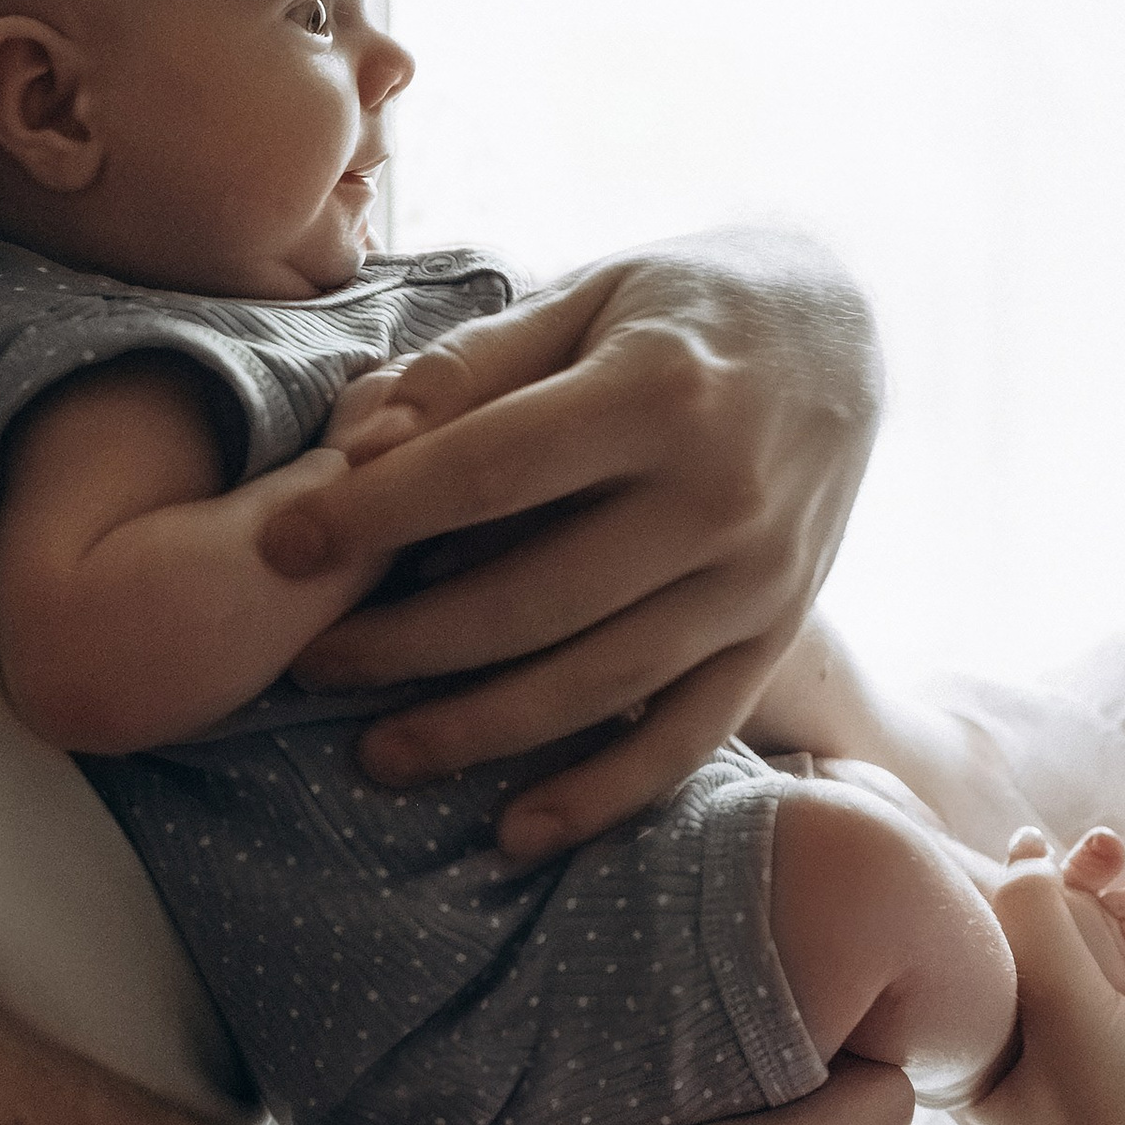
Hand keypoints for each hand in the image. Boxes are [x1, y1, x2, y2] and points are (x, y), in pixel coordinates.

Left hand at [258, 237, 882, 853]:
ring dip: (477, 732)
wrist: (845, 328)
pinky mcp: (777, 632)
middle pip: (532, 599)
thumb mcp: (583, 293)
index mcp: (659, 390)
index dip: (372, 516)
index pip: (486, 472)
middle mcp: (718, 495)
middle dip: (404, 643)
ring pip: (599, 682)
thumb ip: (471, 366)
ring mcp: (756, 578)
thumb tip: (360, 443)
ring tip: (375, 754)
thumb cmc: (682, 305)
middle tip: (309, 664)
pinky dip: (604, 793)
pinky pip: (687, 733)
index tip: (279, 548)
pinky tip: (514, 831)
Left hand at [965, 856, 1124, 1124]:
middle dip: (1091, 907)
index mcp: (976, 1069)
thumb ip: (1037, 916)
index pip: (984, 958)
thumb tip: (1024, 850)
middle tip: (1120, 857)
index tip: (1052, 844)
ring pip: (1102, 985)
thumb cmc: (1106, 1118)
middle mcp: (1022, 1081)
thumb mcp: (1060, 1001)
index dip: (1015, 894)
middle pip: (1047, 966)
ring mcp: (1087, 1090)